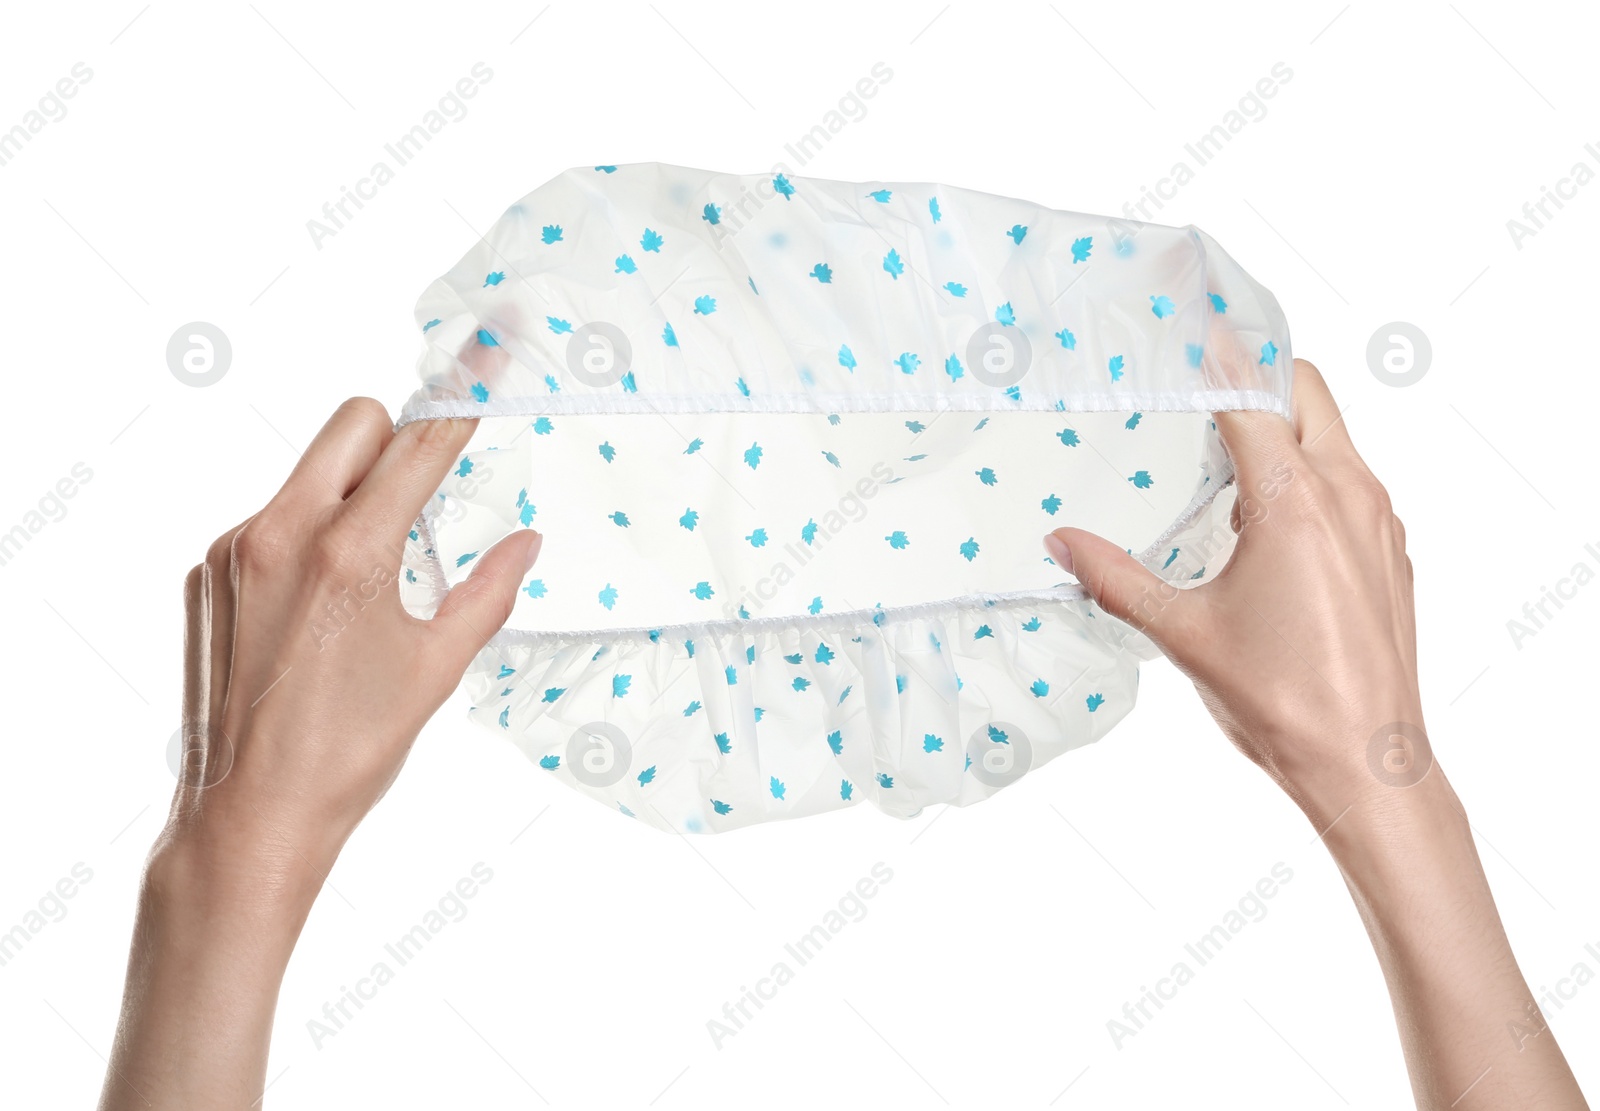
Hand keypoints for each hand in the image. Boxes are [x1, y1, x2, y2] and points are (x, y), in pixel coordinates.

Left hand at [100, 399, 536, 1108]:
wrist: (250, 812)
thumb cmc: (351, 749)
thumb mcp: (437, 669)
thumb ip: (488, 592)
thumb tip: (525, 542)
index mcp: (350, 554)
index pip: (418, 448)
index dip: (460, 412)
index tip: (483, 378)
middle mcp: (282, 533)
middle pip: (353, 423)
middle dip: (397, 438)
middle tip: (424, 487)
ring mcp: (234, 550)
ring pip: (308, 471)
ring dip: (350, 490)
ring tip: (370, 569)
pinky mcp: (206, 573)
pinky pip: (270, 518)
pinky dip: (306, 534)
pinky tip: (320, 604)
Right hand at [1045, 360, 1587, 1109]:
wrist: (1366, 762)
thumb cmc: (1279, 699)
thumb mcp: (1182, 633)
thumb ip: (1115, 578)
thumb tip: (1060, 544)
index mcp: (1294, 501)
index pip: (1253, 396)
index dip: (1218, 358)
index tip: (1192, 326)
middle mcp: (1348, 494)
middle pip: (1309, 392)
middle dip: (1258, 377)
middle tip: (1203, 386)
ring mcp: (1380, 521)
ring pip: (1336, 436)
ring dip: (1285, 429)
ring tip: (1225, 460)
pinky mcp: (1392, 551)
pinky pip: (1353, 481)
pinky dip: (1313, 472)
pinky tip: (1268, 522)